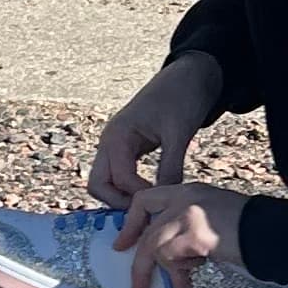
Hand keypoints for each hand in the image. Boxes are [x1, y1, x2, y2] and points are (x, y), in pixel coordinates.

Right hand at [89, 51, 228, 204]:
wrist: (189, 75)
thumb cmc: (182, 97)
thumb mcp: (179, 134)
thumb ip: (170, 168)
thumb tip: (165, 199)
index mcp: (117, 135)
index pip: (118, 179)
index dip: (137, 196)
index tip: (162, 203)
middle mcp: (109, 141)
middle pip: (98, 185)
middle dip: (117, 203)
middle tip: (145, 213)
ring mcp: (115, 145)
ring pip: (105, 182)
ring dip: (121, 197)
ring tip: (148, 207)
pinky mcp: (126, 148)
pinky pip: (118, 175)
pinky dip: (128, 188)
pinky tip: (149, 194)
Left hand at [118, 179, 246, 287]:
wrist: (273, 232)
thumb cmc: (249, 231)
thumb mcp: (212, 220)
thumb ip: (187, 229)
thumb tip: (168, 256)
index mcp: (189, 191)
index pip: (146, 199)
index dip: (132, 223)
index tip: (124, 244)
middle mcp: (185, 198)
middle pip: (147, 227)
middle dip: (139, 261)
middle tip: (138, 286)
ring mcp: (188, 214)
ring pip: (155, 245)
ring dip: (166, 272)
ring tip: (182, 287)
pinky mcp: (194, 234)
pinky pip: (170, 257)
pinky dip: (178, 272)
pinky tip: (192, 279)